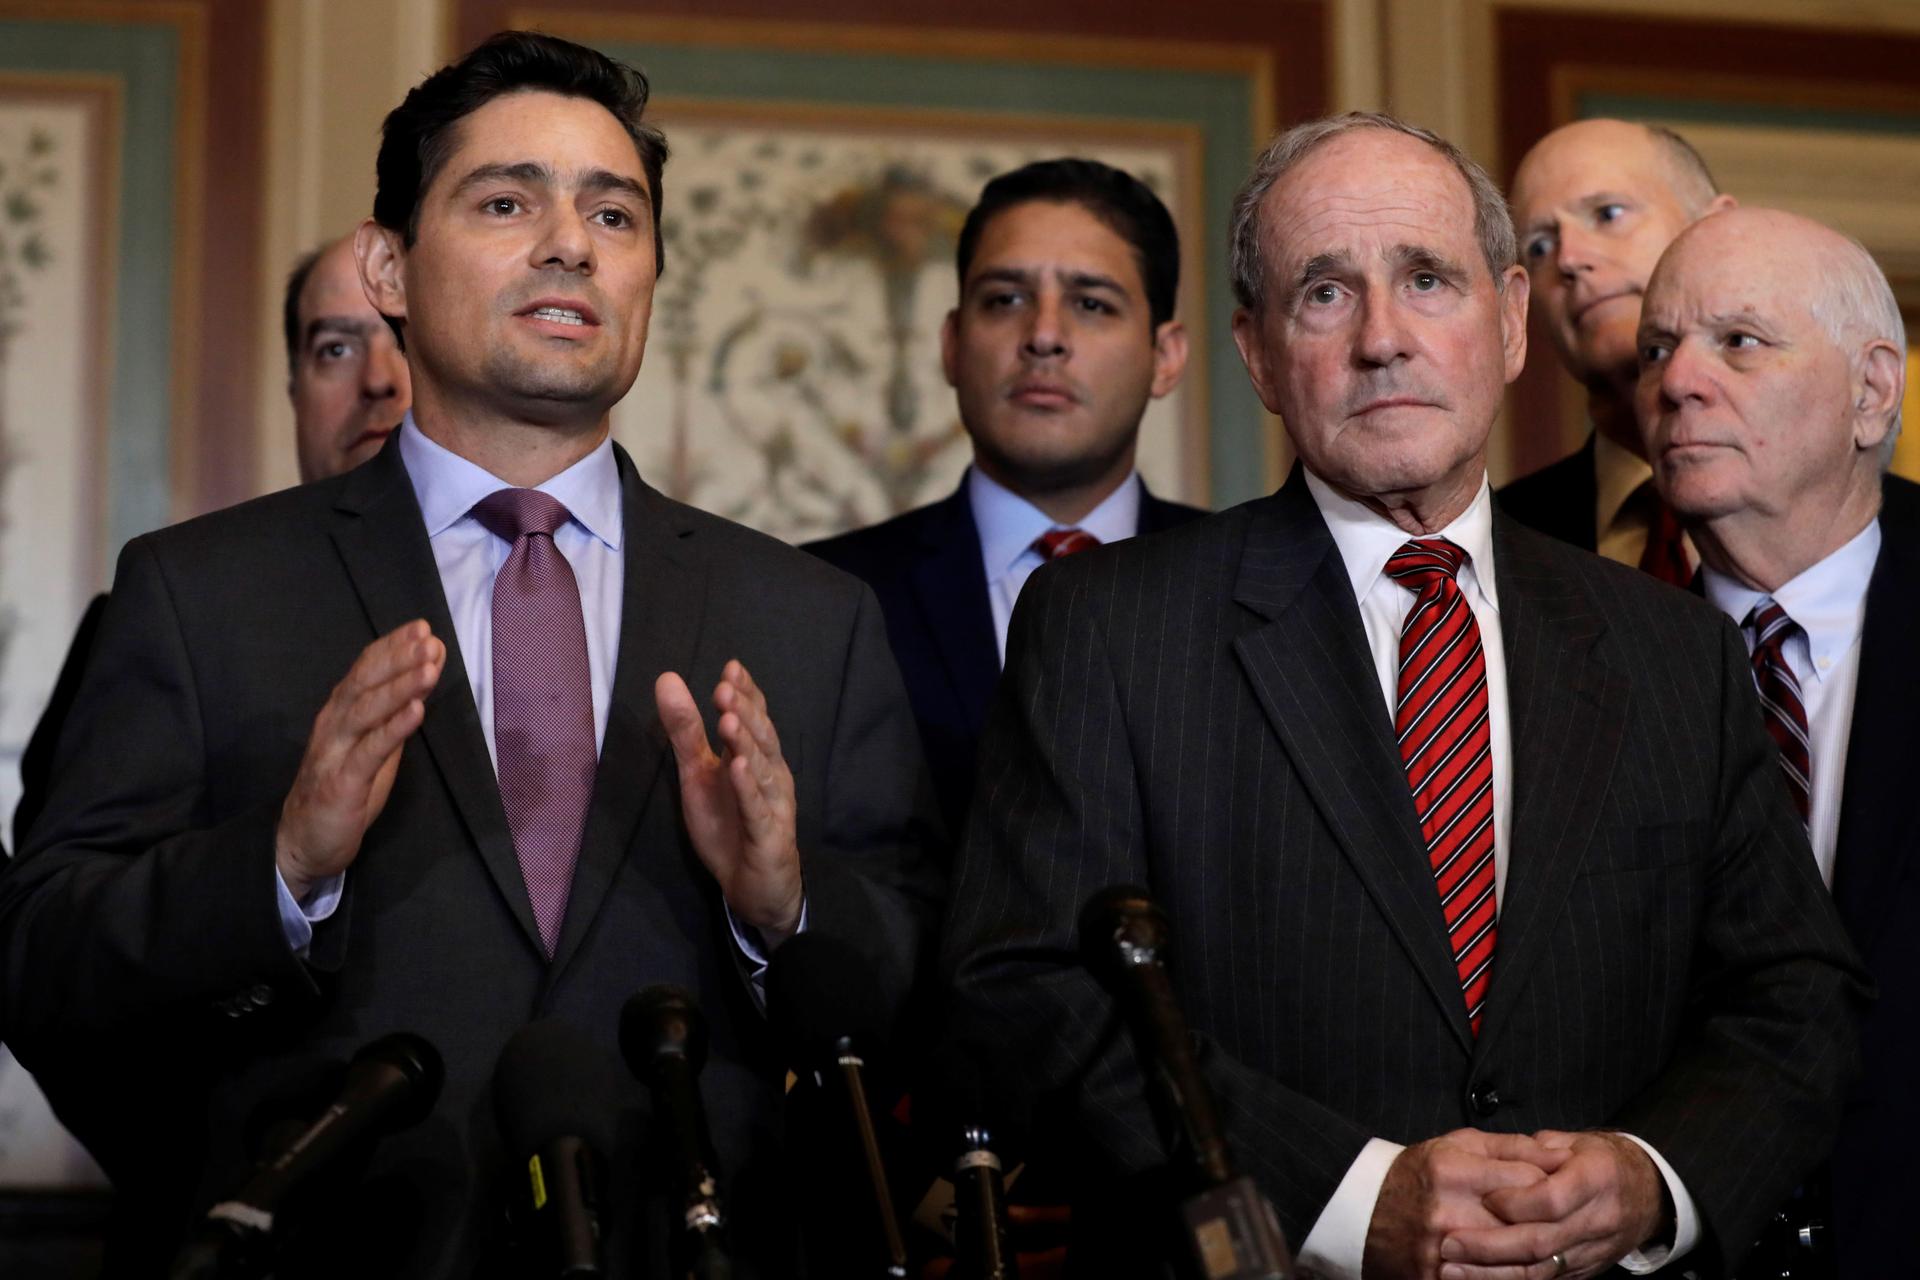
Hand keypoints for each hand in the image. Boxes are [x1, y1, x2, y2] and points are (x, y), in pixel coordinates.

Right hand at [276, 620, 442, 899]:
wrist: (304, 841)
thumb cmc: (345, 786)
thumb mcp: (375, 742)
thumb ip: (396, 710)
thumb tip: (424, 672)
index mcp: (341, 711)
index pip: (365, 670)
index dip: (392, 647)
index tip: (422, 627)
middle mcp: (334, 723)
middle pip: (364, 682)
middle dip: (397, 658)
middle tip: (426, 637)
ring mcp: (335, 751)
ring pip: (366, 710)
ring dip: (399, 686)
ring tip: (428, 667)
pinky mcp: (342, 781)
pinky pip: (370, 750)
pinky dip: (394, 728)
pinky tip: (416, 711)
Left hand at [656, 661, 802, 942]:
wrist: (751, 885)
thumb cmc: (728, 825)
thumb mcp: (697, 774)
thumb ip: (685, 730)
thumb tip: (667, 678)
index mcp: (755, 759)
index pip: (755, 719)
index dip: (746, 695)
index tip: (731, 668)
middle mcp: (770, 776)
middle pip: (762, 738)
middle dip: (745, 712)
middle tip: (725, 688)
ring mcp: (773, 805)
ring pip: (763, 770)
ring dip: (747, 744)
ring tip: (729, 720)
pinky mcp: (768, 836)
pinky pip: (757, 810)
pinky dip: (748, 789)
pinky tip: (738, 768)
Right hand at [1363, 1129, 1567, 1279]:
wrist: (1362, 1212)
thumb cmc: (1417, 1174)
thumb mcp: (1457, 1146)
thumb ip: (1511, 1148)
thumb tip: (1561, 1155)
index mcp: (1453, 1171)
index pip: (1528, 1180)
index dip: (1552, 1183)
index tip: (1560, 1185)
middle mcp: (1447, 1212)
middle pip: (1524, 1222)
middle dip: (1548, 1221)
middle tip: (1560, 1218)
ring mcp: (1442, 1252)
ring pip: (1513, 1260)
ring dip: (1534, 1253)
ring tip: (1543, 1242)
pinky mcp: (1437, 1279)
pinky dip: (1509, 1273)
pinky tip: (1516, 1263)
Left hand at [1439, 1131, 1666, 1279]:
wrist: (1649, 1193)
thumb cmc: (1601, 1161)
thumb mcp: (1574, 1142)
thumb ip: (1534, 1149)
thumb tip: (1497, 1158)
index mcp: (1595, 1179)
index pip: (1551, 1199)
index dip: (1515, 1202)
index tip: (1483, 1199)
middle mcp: (1596, 1220)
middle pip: (1540, 1242)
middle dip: (1490, 1246)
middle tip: (1449, 1244)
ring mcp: (1591, 1252)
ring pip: (1540, 1270)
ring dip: (1492, 1274)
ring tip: (1451, 1270)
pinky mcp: (1583, 1272)